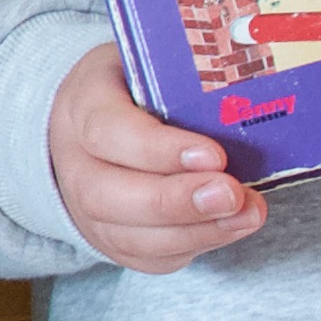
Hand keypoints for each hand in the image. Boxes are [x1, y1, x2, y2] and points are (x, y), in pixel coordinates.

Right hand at [49, 43, 266, 271]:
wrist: (97, 124)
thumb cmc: (137, 88)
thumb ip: (185, 71)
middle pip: (105, 196)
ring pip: (125, 236)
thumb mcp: (150, 62)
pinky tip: (231, 227)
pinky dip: (193, 247)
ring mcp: (86, 209)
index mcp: (81, 106)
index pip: (107, 132)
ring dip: (193, 231)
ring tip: (246, 214)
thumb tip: (246, 72)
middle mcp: (74, 164)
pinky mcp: (112, 239)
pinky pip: (147, 257)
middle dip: (174, 201)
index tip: (213, 154)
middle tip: (231, 194)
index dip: (157, 150)